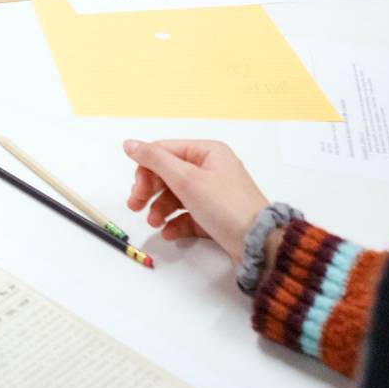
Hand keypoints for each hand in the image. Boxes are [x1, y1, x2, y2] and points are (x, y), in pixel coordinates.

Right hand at [122, 138, 269, 261]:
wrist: (259, 244)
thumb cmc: (225, 205)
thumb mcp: (186, 178)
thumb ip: (154, 160)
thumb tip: (129, 143)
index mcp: (207, 152)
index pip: (165, 152)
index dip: (146, 169)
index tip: (136, 190)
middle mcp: (211, 169)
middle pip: (168, 174)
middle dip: (150, 191)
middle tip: (135, 207)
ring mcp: (213, 194)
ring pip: (176, 196)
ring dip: (160, 208)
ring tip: (154, 223)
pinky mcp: (214, 216)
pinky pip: (187, 215)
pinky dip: (175, 222)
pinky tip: (168, 232)